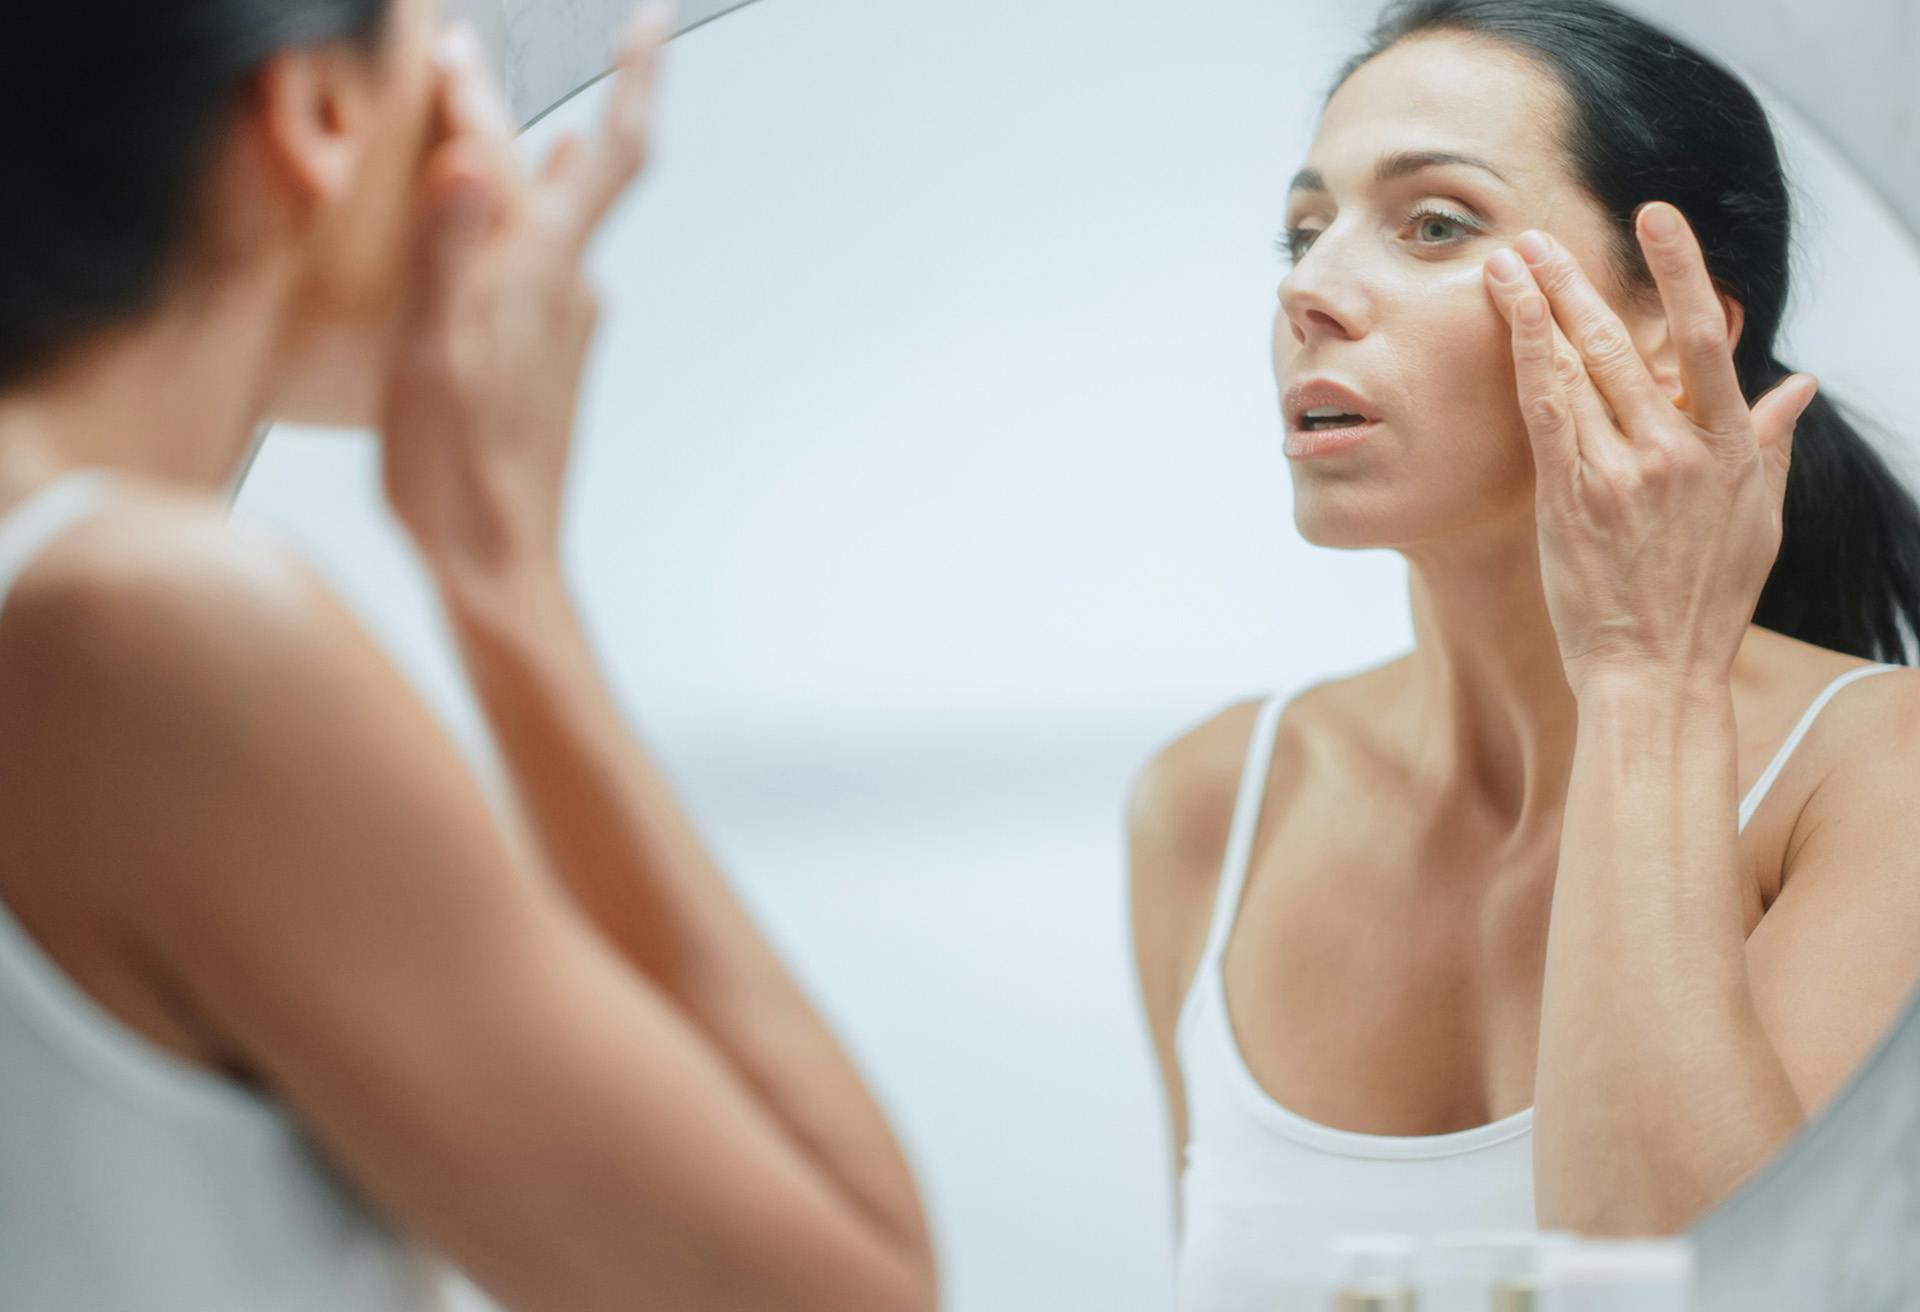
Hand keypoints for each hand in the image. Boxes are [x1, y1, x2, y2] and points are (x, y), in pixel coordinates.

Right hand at [378, 1, 674, 582]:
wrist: (500, 565)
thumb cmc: (459, 475)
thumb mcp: (432, 355)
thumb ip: (450, 253)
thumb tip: (474, 163)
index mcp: (543, 275)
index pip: (609, 152)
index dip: (632, 76)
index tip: (648, 21)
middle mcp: (569, 292)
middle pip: (568, 175)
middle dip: (522, 106)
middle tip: (468, 59)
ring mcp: (564, 328)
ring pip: (553, 220)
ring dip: (523, 163)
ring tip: (484, 120)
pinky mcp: (548, 359)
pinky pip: (537, 265)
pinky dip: (513, 223)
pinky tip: (496, 228)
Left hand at [1480, 204, 1819, 696]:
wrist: (1657, 672)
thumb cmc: (1707, 600)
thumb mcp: (1760, 518)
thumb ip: (1771, 443)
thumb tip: (1800, 385)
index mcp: (1729, 449)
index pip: (1709, 338)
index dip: (1681, 269)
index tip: (1656, 218)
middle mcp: (1676, 452)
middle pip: (1624, 344)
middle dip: (1578, 282)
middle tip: (1540, 235)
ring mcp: (1621, 474)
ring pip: (1579, 368)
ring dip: (1541, 305)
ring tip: (1510, 258)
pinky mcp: (1570, 499)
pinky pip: (1545, 410)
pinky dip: (1527, 354)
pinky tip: (1510, 314)